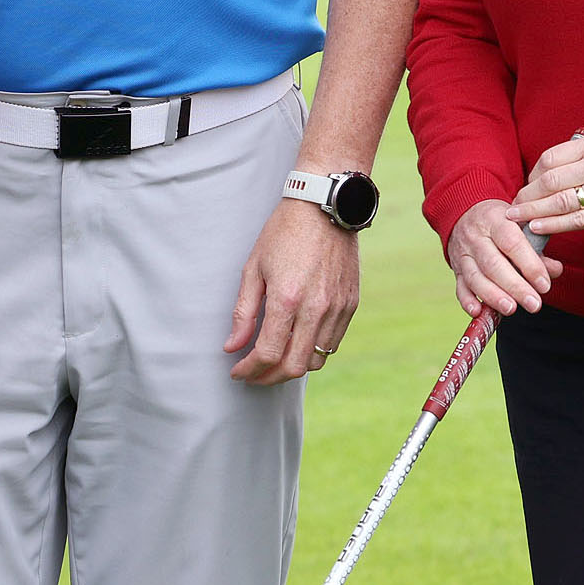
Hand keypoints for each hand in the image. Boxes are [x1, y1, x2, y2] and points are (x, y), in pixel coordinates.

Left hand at [229, 198, 359, 385]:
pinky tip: (297, 343)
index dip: (249, 370)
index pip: (267, 353)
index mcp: (287, 299)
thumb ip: (243, 313)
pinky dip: (313, 351)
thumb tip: (232, 347)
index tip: (237, 371)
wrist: (324, 207)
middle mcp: (316, 308)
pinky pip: (333, 343)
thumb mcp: (253, 269)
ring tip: (274, 361)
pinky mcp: (351, 304)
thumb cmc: (284, 233)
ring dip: (292, 367)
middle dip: (269, 378)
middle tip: (254, 375)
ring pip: (316, 360)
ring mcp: (337, 308)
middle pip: (293, 366)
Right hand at [448, 196, 547, 318]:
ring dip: (493, 296)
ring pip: (475, 278)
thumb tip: (555, 271)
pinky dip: (468, 301)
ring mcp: (463, 254)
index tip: (544, 284)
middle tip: (534, 304)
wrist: (465, 214)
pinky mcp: (456, 269)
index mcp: (495, 220)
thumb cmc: (500, 222)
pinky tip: (479, 312)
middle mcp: (476, 237)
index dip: (529, 265)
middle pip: (493, 264)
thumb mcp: (520, 225)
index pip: (512, 243)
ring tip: (511, 309)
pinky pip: (459, 287)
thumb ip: (538, 249)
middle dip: (515, 287)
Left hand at [514, 129, 583, 233]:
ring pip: (559, 202)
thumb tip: (549, 167)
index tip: (526, 184)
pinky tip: (536, 227)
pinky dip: (553, 225)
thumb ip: (580, 151)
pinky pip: (577, 221)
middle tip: (513, 205)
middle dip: (526, 195)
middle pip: (549, 181)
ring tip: (516, 218)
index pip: (550, 159)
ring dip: (532, 211)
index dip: (532, 174)